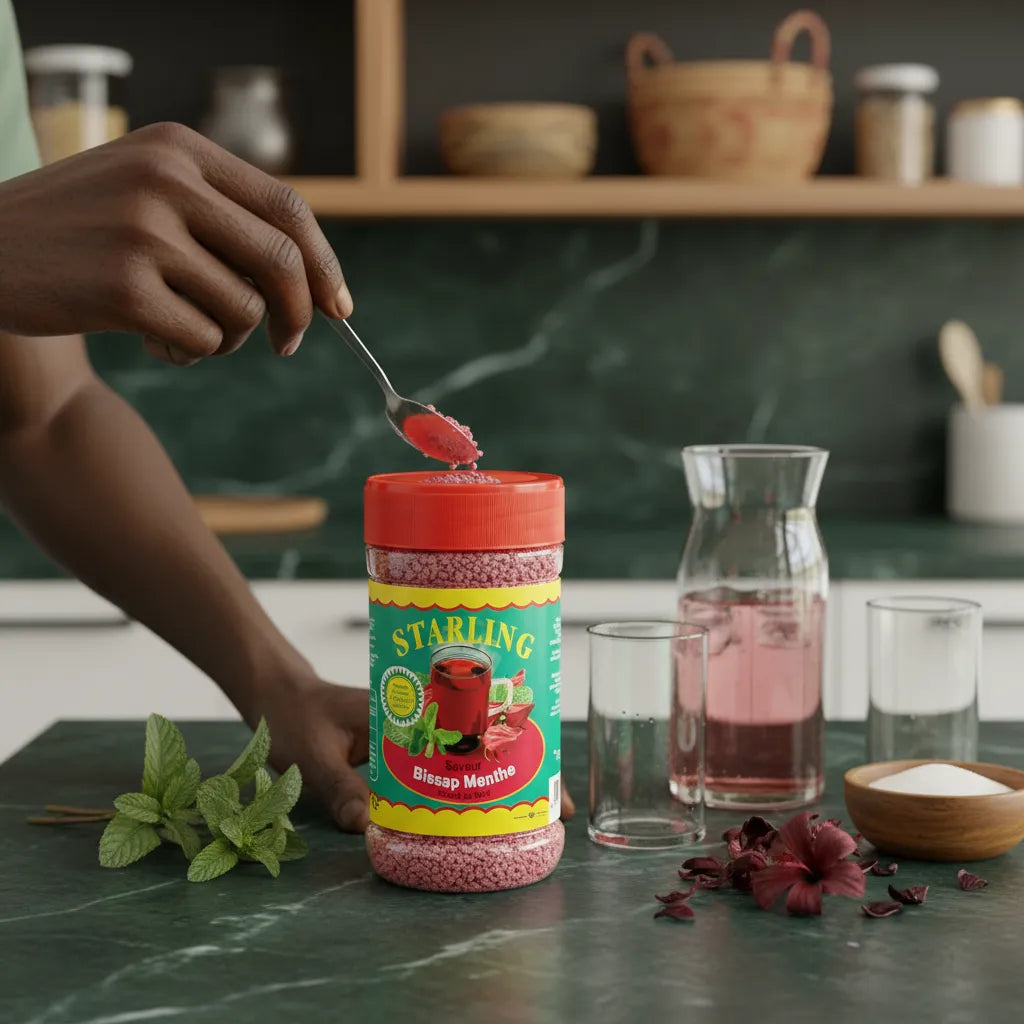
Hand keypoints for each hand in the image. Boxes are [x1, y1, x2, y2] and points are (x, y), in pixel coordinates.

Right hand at [0, 122, 350, 364]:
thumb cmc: (80, 229)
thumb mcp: (147, 190)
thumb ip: (221, 216)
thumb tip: (309, 277)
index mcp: (181, 150)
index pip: (289, 208)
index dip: (324, 264)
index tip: (339, 306)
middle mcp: (167, 181)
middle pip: (282, 260)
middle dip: (300, 313)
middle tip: (289, 343)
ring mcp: (143, 233)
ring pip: (243, 309)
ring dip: (228, 337)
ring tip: (185, 329)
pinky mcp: (123, 288)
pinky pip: (203, 340)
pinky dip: (190, 353)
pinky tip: (154, 342)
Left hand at [250, 677, 574, 832]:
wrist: (276, 692)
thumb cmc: (293, 714)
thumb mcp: (311, 753)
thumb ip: (338, 788)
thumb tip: (372, 830)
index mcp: (412, 705)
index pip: (478, 721)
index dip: (519, 748)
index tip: (547, 778)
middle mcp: (424, 713)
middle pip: (489, 736)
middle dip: (526, 765)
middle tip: (555, 807)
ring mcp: (418, 729)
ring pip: (471, 751)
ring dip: (501, 776)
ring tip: (530, 812)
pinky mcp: (405, 744)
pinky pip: (444, 764)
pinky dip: (465, 783)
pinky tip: (476, 811)